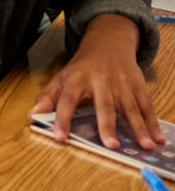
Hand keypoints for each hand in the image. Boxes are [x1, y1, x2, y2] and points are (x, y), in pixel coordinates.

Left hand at [35, 14, 159, 152]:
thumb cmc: (82, 68)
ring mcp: (121, 82)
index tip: (60, 137)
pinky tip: (158, 138)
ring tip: (145, 146)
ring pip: (130, 107)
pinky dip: (153, 122)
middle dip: (107, 125)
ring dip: (138, 127)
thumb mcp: (61, 78)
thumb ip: (48, 97)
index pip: (67, 100)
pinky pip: (146, 105)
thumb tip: (31, 116)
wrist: (108, 44)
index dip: (62, 118)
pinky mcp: (138, 84)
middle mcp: (100, 80)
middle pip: (104, 104)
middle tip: (111, 145)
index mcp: (77, 79)